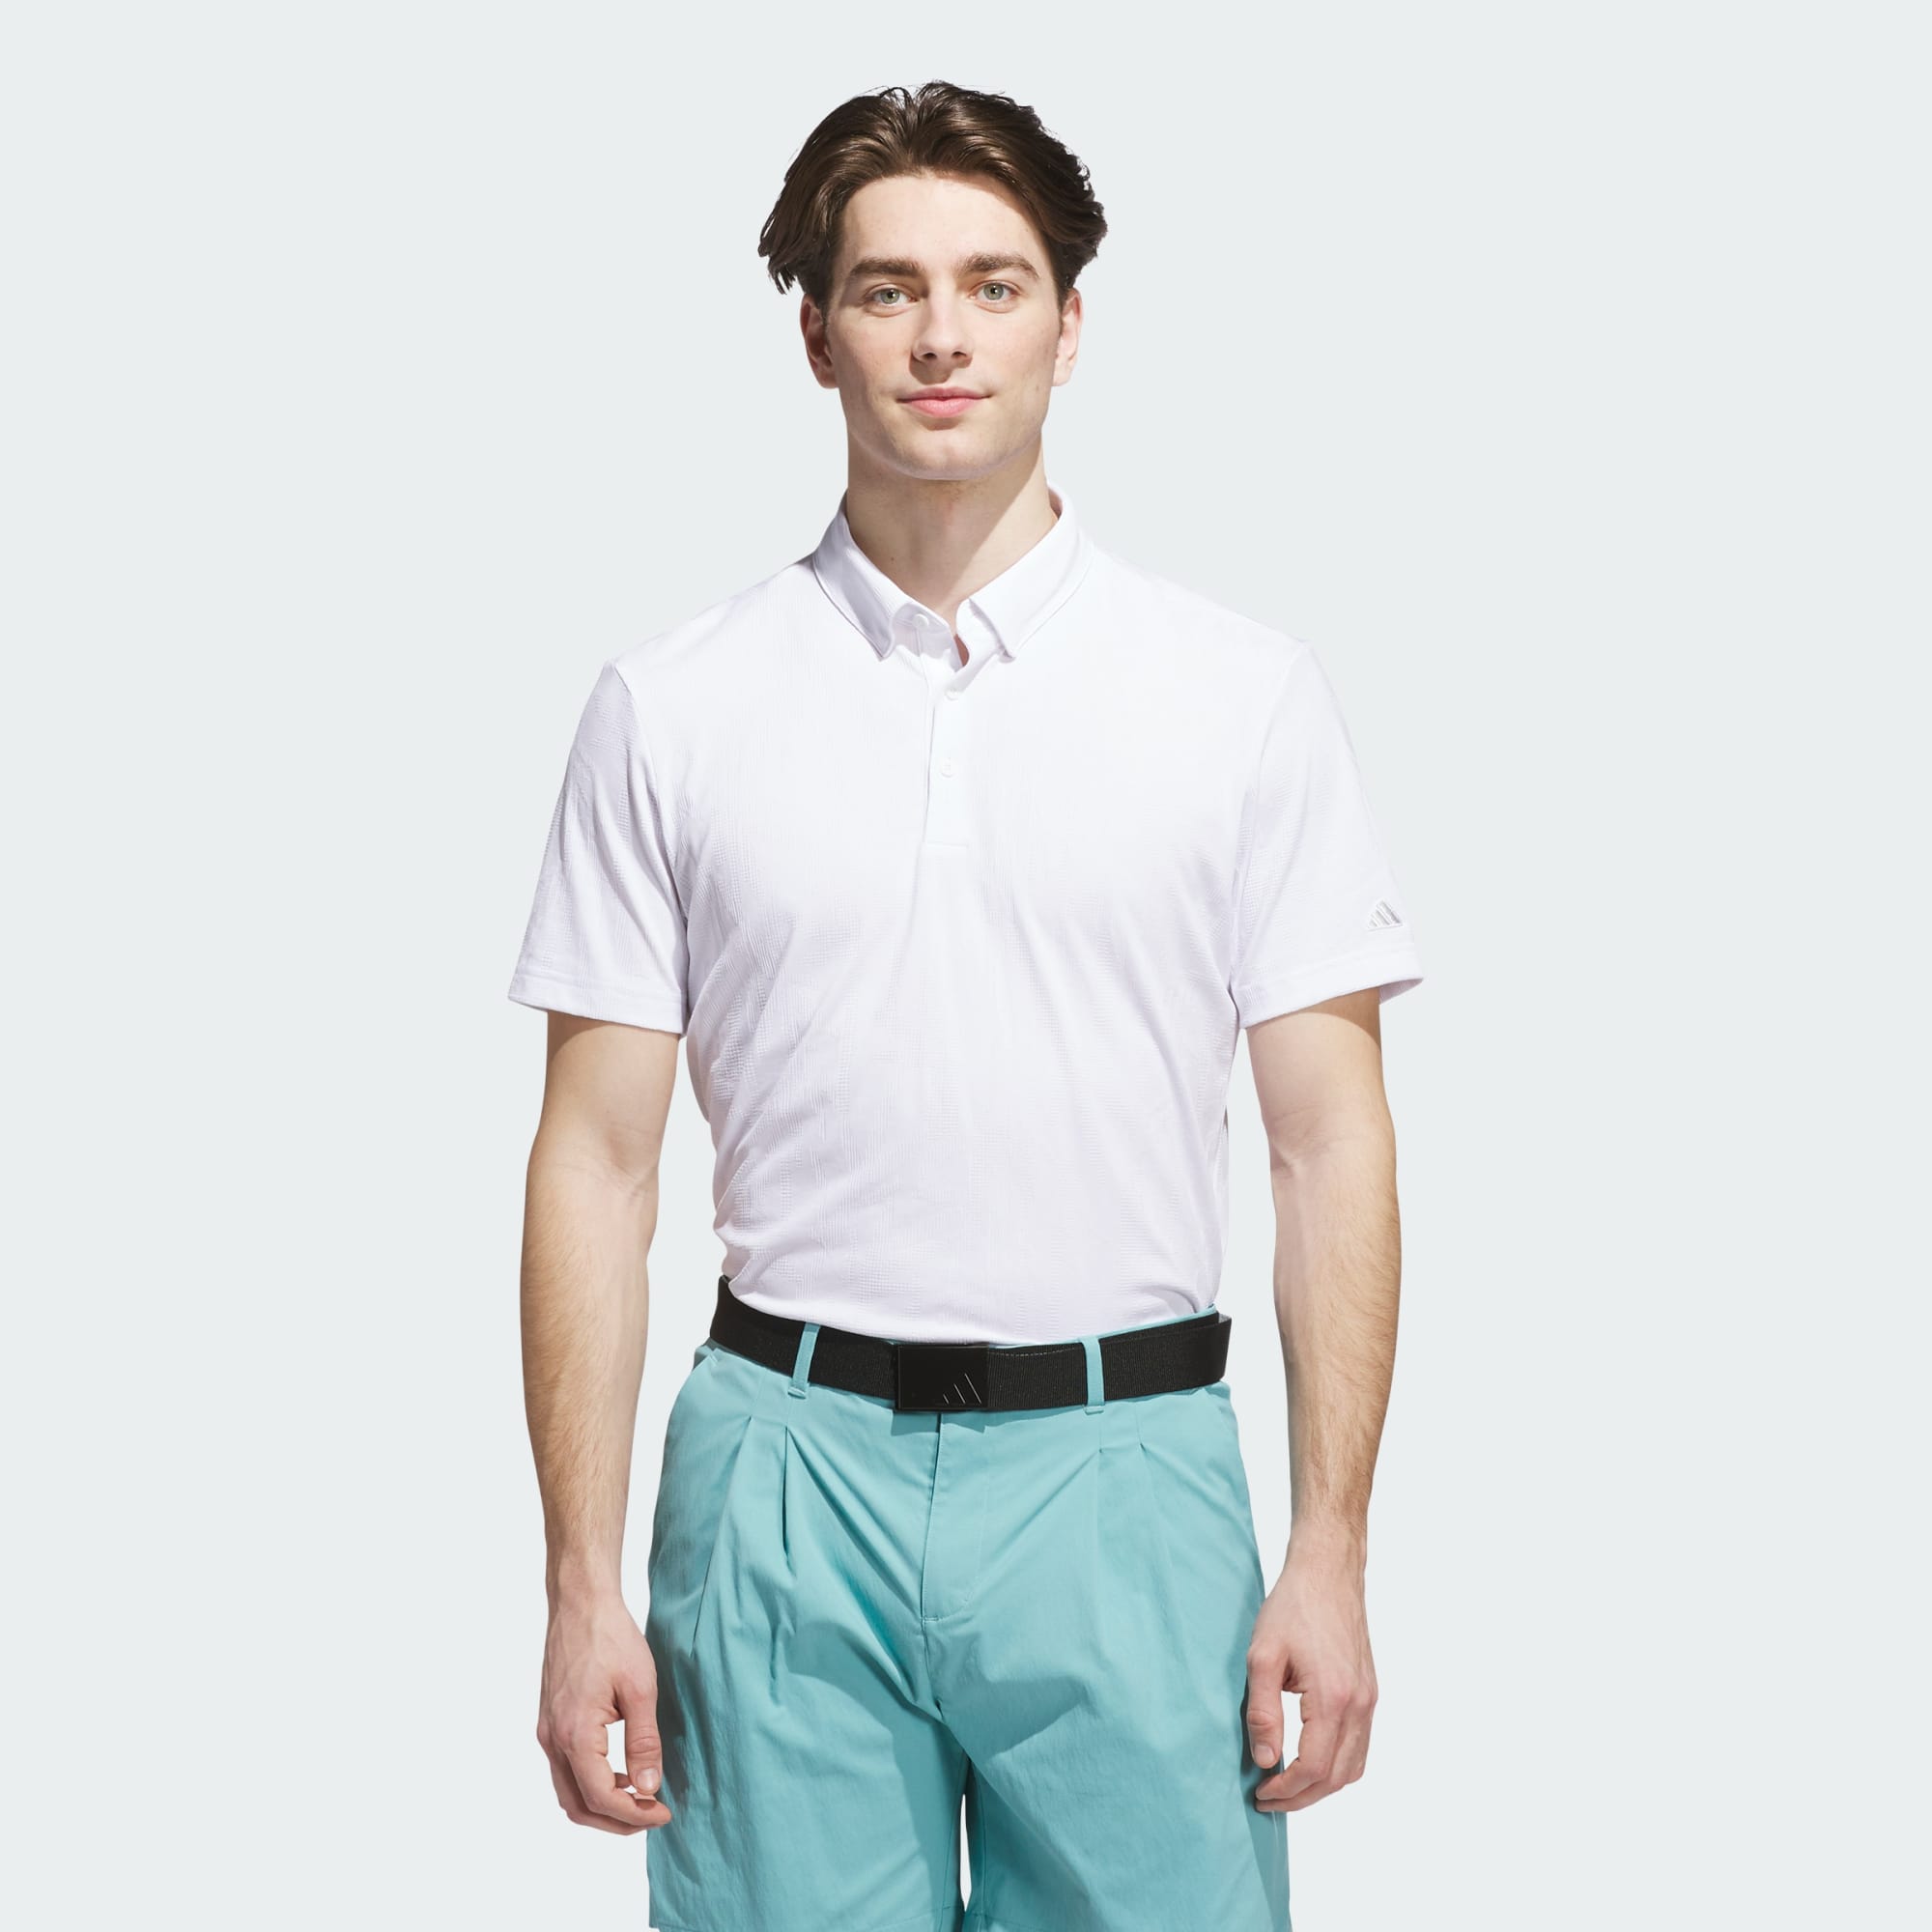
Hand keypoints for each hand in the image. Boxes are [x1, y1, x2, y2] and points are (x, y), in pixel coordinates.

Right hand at [536, 1592, 674, 1833]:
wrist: (580, 1603)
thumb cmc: (611, 1638)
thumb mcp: (640, 1688)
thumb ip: (644, 1741)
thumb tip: (648, 1787)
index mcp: (574, 1735)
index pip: (601, 1798)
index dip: (634, 1815)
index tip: (663, 1812)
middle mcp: (552, 1740)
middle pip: (578, 1806)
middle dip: (615, 1822)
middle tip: (651, 1816)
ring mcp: (546, 1731)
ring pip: (567, 1791)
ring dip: (601, 1805)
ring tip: (638, 1798)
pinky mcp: (548, 1721)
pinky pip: (564, 1769)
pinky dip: (589, 1783)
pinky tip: (618, 1771)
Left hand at [1244, 1545, 1377, 1810]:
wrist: (1328, 1572)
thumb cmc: (1292, 1607)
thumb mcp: (1262, 1655)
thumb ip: (1262, 1712)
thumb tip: (1265, 1761)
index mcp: (1333, 1698)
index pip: (1315, 1768)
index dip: (1286, 1790)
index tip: (1260, 1792)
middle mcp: (1359, 1705)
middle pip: (1337, 1777)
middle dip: (1302, 1797)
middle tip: (1268, 1798)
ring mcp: (1369, 1700)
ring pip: (1354, 1767)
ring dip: (1322, 1785)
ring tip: (1286, 1786)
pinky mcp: (1369, 1692)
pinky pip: (1360, 1746)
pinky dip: (1338, 1765)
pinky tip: (1310, 1760)